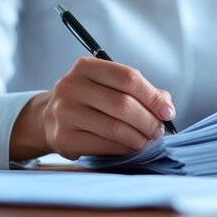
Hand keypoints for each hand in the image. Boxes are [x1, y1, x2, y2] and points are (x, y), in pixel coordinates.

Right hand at [10, 57, 174, 160]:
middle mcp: (71, 85)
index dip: (152, 96)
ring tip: (148, 141)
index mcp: (86, 66)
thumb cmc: (90, 100)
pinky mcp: (63, 136)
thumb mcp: (110, 85)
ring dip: (138, 138)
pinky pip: (103, 145)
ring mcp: (64, 111)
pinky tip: (132, 148)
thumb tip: (165, 106)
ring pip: (114, 128)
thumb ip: (139, 91)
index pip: (128, 78)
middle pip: (123, 104)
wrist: (50, 117)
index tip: (167, 112)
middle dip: (148, 120)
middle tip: (158, 131)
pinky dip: (124, 149)